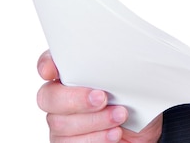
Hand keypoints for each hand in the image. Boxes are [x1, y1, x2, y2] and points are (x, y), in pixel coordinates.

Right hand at [37, 50, 162, 142]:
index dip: (46, 65)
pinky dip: (96, 138)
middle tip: (102, 98)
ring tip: (120, 115)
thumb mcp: (131, 77)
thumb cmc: (134, 97)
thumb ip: (115, 66)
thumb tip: (122, 54)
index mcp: (72, 72)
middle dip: (76, 98)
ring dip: (95, 120)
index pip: (48, 63)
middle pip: (49, 97)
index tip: (52, 70)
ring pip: (60, 124)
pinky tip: (114, 133)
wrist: (144, 128)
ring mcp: (62, 122)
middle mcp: (61, 96)